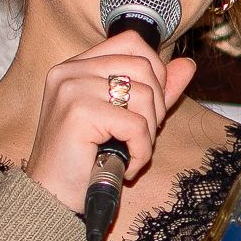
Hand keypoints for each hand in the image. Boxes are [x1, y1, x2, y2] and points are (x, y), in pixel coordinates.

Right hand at [25, 33, 196, 217]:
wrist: (52, 198)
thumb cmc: (84, 162)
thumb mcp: (125, 119)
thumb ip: (154, 91)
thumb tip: (188, 65)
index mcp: (76, 66)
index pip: (131, 43)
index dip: (155, 70)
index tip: (150, 105)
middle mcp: (70, 71)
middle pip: (143, 67)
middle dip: (156, 106)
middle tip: (140, 137)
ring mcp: (72, 89)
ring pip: (143, 96)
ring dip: (148, 134)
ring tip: (130, 153)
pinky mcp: (79, 112)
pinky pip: (135, 125)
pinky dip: (141, 151)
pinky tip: (128, 167)